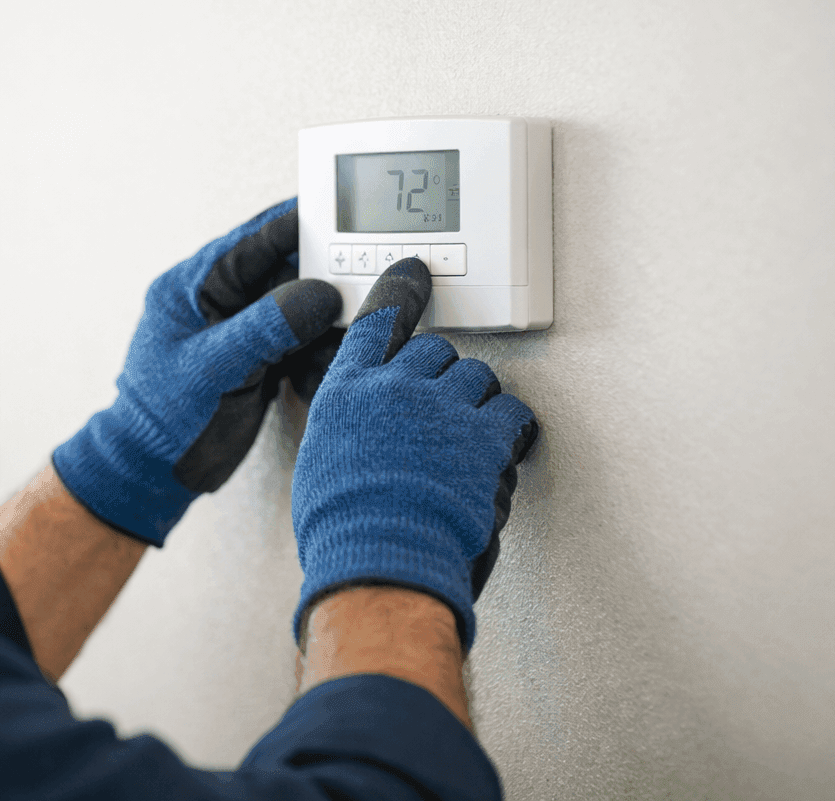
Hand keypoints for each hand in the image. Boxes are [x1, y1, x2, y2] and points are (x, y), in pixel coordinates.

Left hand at [52, 200, 341, 545]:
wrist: (153, 472)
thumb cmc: (165, 419)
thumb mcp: (216, 366)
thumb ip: (267, 325)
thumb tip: (321, 292)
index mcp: (196, 285)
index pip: (257, 239)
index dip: (302, 224)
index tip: (349, 216)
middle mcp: (221, 301)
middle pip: (287, 271)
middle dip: (329, 277)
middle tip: (370, 279)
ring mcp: (241, 330)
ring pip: (300, 308)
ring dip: (329, 321)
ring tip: (356, 328)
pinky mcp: (258, 359)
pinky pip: (300, 341)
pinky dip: (320, 351)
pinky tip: (331, 362)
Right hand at [290, 257, 538, 648]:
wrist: (379, 559)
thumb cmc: (344, 528)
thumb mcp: (322, 459)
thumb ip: (349, 425)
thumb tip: (366, 427)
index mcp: (346, 392)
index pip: (377, 323)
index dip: (402, 292)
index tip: (415, 274)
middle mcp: (392, 387)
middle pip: (434, 349)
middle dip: (444, 374)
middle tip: (446, 405)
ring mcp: (439, 408)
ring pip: (476, 377)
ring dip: (478, 401)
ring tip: (472, 434)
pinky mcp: (482, 437)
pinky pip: (511, 413)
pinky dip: (512, 429)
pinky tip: (507, 444)